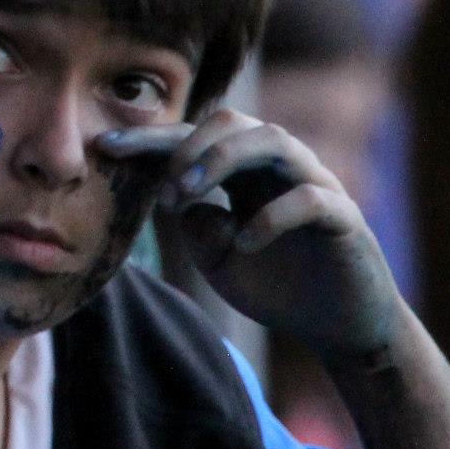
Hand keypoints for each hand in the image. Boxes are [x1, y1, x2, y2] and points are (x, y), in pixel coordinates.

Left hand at [98, 113, 398, 362]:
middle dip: (189, 147)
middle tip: (163, 193)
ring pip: (273, 139)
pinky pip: (310, 198)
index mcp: (243, 172)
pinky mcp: (345, 218)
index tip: (104, 146)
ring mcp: (316, 184)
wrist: (338, 327)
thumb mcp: (219, 262)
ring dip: (221, 161)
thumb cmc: (277, 286)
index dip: (149, 139)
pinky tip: (244, 244)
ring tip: (187, 197)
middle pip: (232, 120)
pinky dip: (271, 216)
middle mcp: (279, 167)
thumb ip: (196, 230)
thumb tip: (182, 203)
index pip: (193, 139)